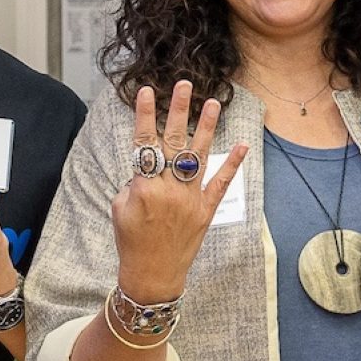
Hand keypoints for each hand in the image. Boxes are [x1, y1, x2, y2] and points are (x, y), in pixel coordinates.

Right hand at [111, 82, 248, 300]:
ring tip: (212, 102)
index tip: (146, 91)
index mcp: (144, 187)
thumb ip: (133, 182)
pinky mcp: (205, 210)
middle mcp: (169, 189)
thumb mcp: (119, 209)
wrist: (152, 275)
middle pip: (174, 142)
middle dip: (178, 110)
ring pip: (199, 156)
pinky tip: (241, 145)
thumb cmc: (130, 241)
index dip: (144, 115)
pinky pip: (221, 183)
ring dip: (206, 127)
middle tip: (183, 85)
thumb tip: (148, 166)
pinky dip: (232, 164)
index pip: (144, 142)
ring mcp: (190, 199)